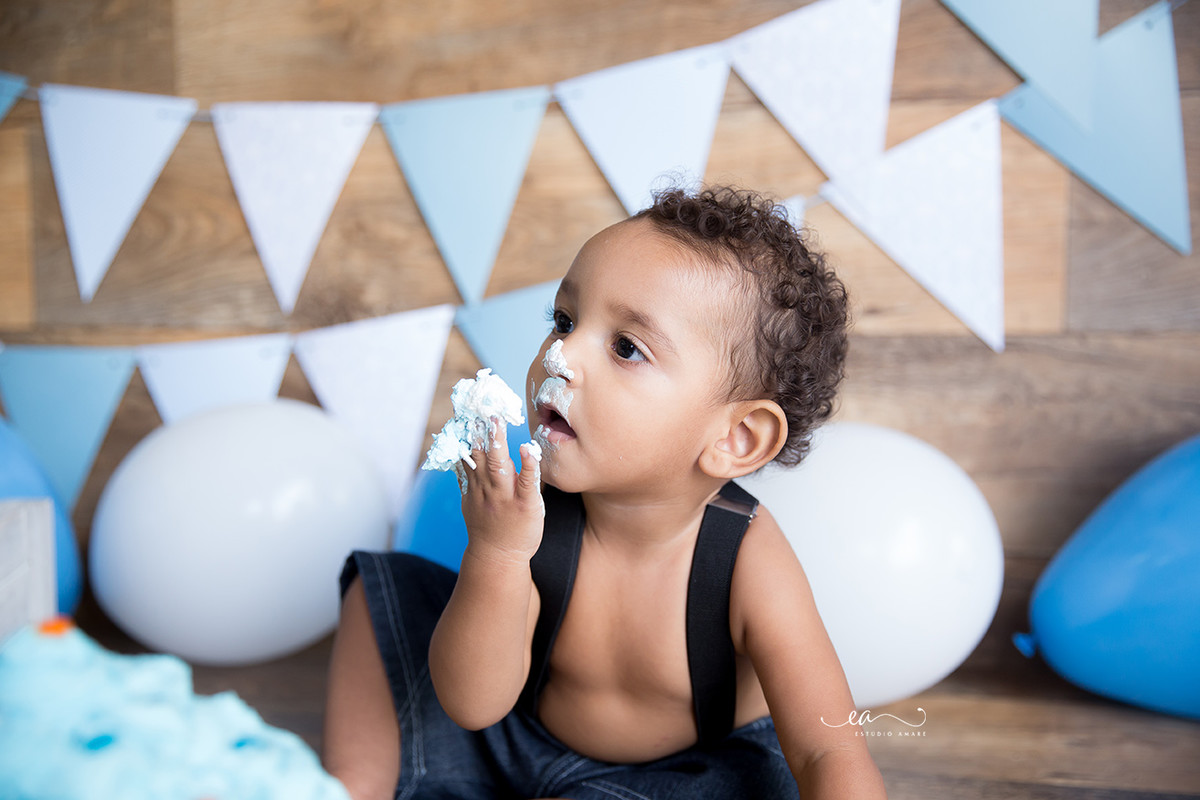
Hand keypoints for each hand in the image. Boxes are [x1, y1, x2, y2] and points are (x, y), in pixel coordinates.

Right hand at [459, 420, 544, 564]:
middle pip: (480, 454)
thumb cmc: (488, 527)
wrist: (498, 558)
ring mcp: (505, 496)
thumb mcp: (470, 500)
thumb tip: (458, 455)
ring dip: (496, 442)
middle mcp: (487, 487)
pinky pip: (527, 483)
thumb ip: (467, 476)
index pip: (468, 451)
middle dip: (478, 430)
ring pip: (498, 465)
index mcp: (475, 483)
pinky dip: (528, 466)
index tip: (466, 408)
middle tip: (479, 406)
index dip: (467, 430)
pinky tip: (528, 449)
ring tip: (495, 420)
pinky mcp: (525, 505)